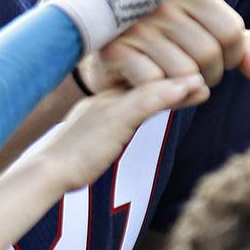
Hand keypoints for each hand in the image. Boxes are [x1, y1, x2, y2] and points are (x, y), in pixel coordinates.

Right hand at [41, 76, 206, 190]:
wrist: (47, 171)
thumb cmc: (66, 163)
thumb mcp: (91, 144)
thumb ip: (107, 135)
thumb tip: (112, 139)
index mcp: (101, 102)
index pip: (137, 87)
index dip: (162, 84)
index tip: (184, 85)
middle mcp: (107, 97)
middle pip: (147, 82)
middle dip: (175, 79)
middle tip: (200, 81)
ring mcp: (110, 105)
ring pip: (151, 86)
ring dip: (180, 83)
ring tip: (202, 83)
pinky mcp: (114, 117)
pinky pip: (146, 100)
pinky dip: (169, 92)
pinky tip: (189, 87)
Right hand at [82, 0, 249, 89]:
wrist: (105, 46)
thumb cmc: (162, 39)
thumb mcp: (204, 33)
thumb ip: (239, 47)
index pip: (232, 31)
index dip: (234, 57)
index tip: (221, 61)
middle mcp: (163, 1)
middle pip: (210, 55)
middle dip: (210, 76)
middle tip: (195, 75)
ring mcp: (136, 24)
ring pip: (185, 73)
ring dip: (186, 89)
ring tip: (175, 81)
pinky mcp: (114, 48)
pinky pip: (155, 83)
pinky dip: (160, 94)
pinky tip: (155, 87)